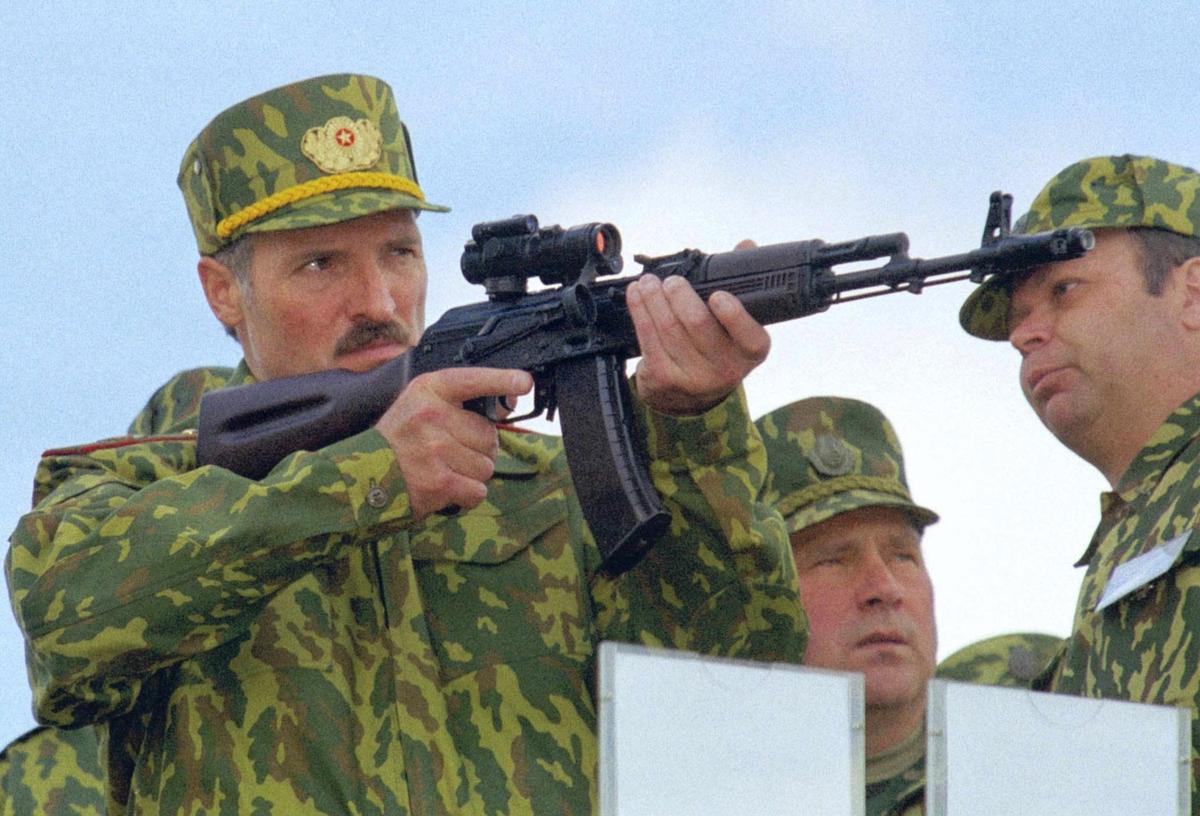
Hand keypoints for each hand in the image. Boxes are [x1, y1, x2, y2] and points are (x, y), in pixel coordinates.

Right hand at [375, 367, 531, 519]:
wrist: (361, 477)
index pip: (472, 380)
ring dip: (471, 474)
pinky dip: (466, 495)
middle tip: (449, 453)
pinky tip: (445, 488)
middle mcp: (432, 415)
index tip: (523, 382)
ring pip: (486, 465)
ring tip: (443, 470)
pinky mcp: (439, 481)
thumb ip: (454, 404)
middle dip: (477, 449)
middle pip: (489, 435)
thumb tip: (504, 409)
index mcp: (428, 391)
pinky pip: (477, 490)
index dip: (502, 380)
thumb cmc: (396, 442)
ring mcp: (436, 449)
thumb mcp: (417, 406)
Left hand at [626, 266, 769, 415]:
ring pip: (668, 327)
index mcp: (750, 352)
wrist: (690, 396)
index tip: (717, 295)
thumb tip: (746, 245)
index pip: (750, 336)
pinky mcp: (664, 379)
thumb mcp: (736, 324)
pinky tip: (636, 295)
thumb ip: (742, 284)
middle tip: (672, 280)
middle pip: (698, 323)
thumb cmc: (715, 347)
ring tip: (648, 282)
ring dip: (654, 298)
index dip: (733, 315)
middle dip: (680, 294)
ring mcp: (693, 377)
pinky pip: (647, 337)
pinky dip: (640, 310)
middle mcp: (726, 369)